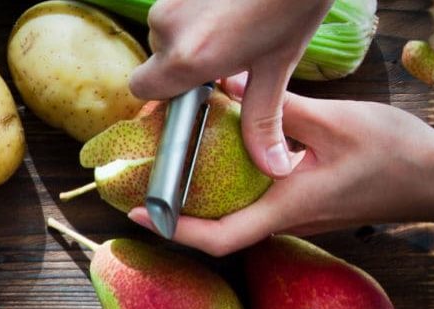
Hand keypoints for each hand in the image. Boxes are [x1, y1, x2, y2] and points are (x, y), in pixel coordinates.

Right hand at [128, 0, 334, 176]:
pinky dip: (197, 11)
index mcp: (187, 58)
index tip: (190, 91)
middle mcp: (168, 26)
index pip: (142, 88)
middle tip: (222, 57)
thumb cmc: (292, 5)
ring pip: (167, 29)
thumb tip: (272, 167)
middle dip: (183, 61)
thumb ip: (262, 120)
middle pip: (156, 57)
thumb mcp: (277, 66)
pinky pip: (178, 6)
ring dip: (190, 34)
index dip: (163, 93)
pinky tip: (228, 7)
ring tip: (230, 27)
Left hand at [129, 79, 433, 255]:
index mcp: (286, 209)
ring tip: (169, 165)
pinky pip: (253, 202)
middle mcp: (283, 222)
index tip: (141, 213)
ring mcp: (292, 217)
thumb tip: (228, 87)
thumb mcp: (332, 121)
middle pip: (216, 229)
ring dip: (201, 196)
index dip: (174, 230)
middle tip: (143, 180)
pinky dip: (228, 184)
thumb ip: (277, 107)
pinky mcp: (300, 206)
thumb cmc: (393, 154)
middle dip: (176, 210)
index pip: (218, 239)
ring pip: (234, 214)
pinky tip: (216, 155)